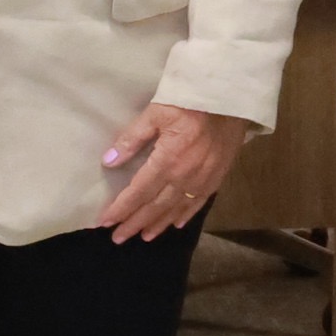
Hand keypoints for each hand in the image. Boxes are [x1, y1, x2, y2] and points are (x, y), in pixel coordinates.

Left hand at [98, 103, 248, 242]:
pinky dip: (185, 216)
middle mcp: (184, 176)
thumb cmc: (188, 101)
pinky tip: (175, 224)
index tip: (105, 222)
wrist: (230, 98)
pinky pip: (198, 203)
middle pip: (155, 206)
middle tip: (118, 238)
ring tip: (143, 237)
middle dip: (135, 223)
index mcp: (167, 160)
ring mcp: (203, 178)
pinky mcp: (217, 176)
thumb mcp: (155, 113)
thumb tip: (109, 161)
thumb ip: (132, 138)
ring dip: (158, 224)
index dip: (121, 209)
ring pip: (176, 209)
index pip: (139, 192)